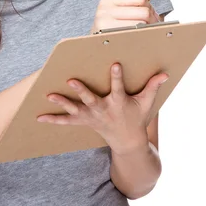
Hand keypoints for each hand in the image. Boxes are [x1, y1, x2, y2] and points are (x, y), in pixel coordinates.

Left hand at [37, 63, 168, 154]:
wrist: (127, 142)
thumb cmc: (137, 118)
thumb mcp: (146, 103)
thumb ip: (153, 86)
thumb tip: (165, 73)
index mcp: (119, 103)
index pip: (118, 87)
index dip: (117, 76)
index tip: (115, 64)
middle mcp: (103, 110)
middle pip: (91, 99)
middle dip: (81, 90)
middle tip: (70, 80)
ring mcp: (92, 117)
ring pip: (75, 109)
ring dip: (62, 103)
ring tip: (49, 95)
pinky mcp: (84, 121)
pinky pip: (67, 121)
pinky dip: (54, 119)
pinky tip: (39, 117)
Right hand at [90, 0, 160, 33]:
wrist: (98, 42)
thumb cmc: (112, 24)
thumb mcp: (120, 6)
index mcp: (108, 0)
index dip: (148, 4)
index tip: (147, 10)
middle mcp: (105, 12)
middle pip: (143, 12)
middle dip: (150, 18)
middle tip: (148, 23)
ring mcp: (106, 26)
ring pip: (142, 24)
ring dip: (147, 28)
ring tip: (143, 30)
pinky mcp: (111, 39)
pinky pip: (136, 35)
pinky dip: (141, 36)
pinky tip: (138, 36)